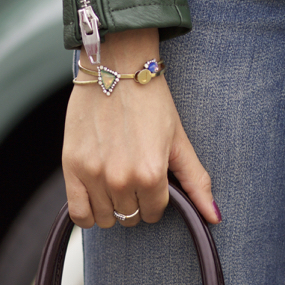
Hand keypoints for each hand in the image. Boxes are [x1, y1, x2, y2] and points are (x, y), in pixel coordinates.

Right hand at [62, 28, 219, 228]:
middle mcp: (121, 178)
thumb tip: (214, 218)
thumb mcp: (178, 139)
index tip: (152, 178)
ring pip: (105, 218)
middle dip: (134, 201)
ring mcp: (93, 173)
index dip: (155, 198)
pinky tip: (96, 196)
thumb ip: (196, 181)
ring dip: (112, 206)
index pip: (154, 212)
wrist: (116, 67)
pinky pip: (79, 214)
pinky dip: (88, 213)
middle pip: (129, 216)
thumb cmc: (150, 100)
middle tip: (133, 174)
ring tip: (115, 180)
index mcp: (151, 173)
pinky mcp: (71, 166)